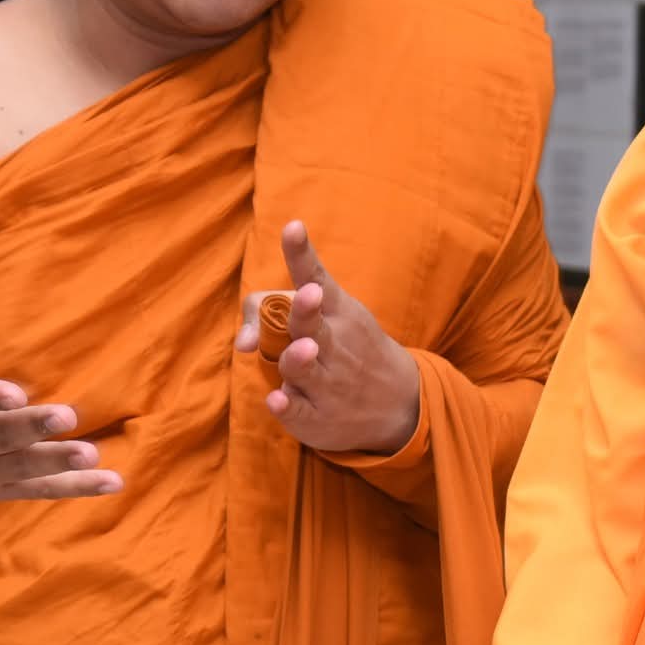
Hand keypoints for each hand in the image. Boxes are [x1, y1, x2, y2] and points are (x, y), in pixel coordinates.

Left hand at [237, 220, 419, 454]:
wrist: (399, 402)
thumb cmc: (349, 350)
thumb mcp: (333, 320)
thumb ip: (275, 314)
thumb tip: (245, 341)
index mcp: (338, 312)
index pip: (316, 277)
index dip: (300, 254)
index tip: (292, 227)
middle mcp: (334, 344)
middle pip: (313, 324)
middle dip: (307, 310)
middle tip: (310, 295)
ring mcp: (328, 382)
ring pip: (305, 368)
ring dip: (300, 358)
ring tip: (303, 349)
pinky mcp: (317, 417)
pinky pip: (299, 411)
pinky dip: (287, 405)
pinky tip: (277, 399)